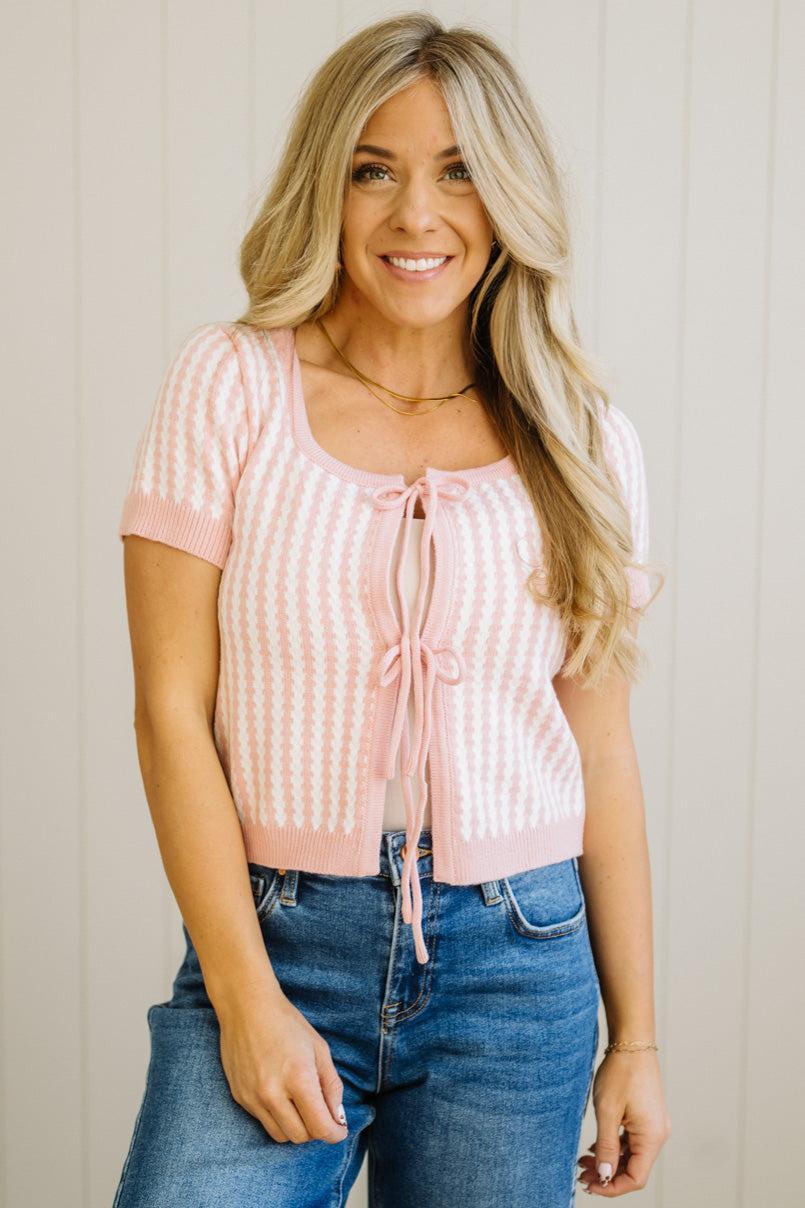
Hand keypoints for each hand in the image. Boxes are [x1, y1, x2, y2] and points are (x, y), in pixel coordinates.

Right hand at [216, 987, 348, 1144]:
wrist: (247, 1007)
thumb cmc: (287, 1023)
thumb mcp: (319, 1049)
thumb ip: (331, 1085)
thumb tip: (337, 1117)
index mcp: (298, 1078)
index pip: (320, 1127)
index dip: (335, 1134)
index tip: (340, 1131)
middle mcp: (273, 1093)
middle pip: (300, 1137)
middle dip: (316, 1130)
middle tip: (321, 1113)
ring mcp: (253, 1098)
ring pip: (281, 1136)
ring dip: (296, 1128)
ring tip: (300, 1105)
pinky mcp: (240, 1098)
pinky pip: (263, 1122)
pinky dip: (277, 1118)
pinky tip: (281, 1096)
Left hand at [577, 1049, 670, 1194]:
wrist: (632, 1042)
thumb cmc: (621, 1072)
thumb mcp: (607, 1111)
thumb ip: (606, 1146)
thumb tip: (604, 1175)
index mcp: (652, 1137)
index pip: (635, 1178)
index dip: (611, 1186)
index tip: (589, 1184)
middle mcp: (658, 1134)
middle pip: (634, 1168)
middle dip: (608, 1175)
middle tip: (581, 1174)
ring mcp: (654, 1125)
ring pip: (632, 1155)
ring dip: (609, 1161)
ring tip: (583, 1161)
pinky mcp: (647, 1117)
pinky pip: (632, 1141)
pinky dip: (615, 1147)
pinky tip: (596, 1146)